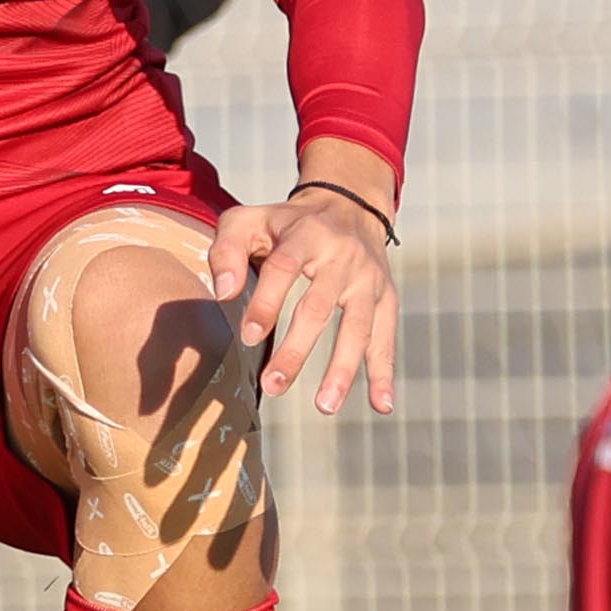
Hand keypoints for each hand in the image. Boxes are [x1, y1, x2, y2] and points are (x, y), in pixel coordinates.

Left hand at [214, 144, 399, 415]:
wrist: (349, 204)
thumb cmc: (286, 224)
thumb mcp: (250, 220)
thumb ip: (227, 251)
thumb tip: (224, 294)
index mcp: (304, 235)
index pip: (283, 268)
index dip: (267, 302)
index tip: (250, 337)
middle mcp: (341, 257)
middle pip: (319, 306)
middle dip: (297, 349)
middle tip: (273, 386)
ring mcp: (367, 279)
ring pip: (358, 326)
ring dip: (342, 368)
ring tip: (324, 406)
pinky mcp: (386, 296)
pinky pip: (386, 337)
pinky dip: (385, 371)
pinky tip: (382, 405)